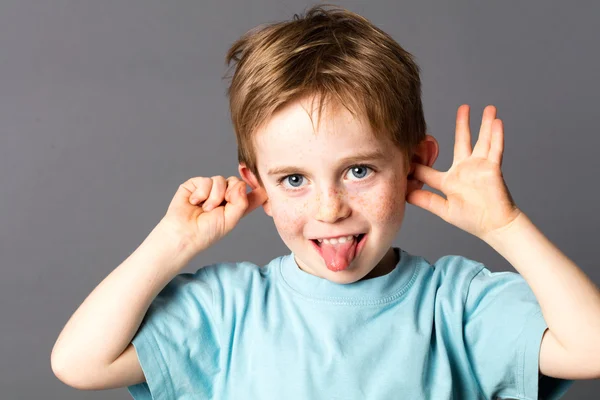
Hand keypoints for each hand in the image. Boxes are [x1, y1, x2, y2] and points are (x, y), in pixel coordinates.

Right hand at [160, 176, 267, 252]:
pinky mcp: (195, 184)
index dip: (257, 186)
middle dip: (230, 193)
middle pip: (235, 181)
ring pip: (220, 180)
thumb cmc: (206, 232)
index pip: (251, 192)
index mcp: (235, 205)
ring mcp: (209, 189)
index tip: (260, 186)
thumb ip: (242, 202)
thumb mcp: (231, 220)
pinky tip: (195, 203)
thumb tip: (241, 184)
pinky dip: (201, 193)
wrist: (183, 233)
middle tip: (220, 206)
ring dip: (214, 196)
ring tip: (205, 209)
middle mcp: (223, 195)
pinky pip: (205, 180)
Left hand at [406, 104, 521, 239]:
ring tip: (489, 108)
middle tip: (463, 107)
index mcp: (449, 180)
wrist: (495, 226)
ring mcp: (480, 167)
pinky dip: (496, 136)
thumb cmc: (472, 220)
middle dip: (463, 125)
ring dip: (486, 124)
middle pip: (463, 142)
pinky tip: (497, 121)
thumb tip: (404, 194)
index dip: (417, 161)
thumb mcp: (443, 209)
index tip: (407, 148)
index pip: (429, 168)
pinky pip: (495, 149)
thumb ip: (425, 200)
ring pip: (483, 140)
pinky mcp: (492, 169)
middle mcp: (465, 170)